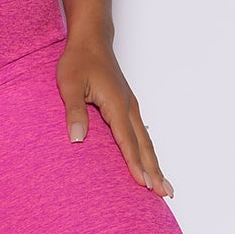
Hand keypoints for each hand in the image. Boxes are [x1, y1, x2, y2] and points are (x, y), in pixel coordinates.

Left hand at [57, 32, 172, 197]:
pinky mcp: (127, 105)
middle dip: (154, 171)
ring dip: (155, 164)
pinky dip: (148, 151)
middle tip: (165, 194)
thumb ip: (74, 112)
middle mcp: (129, 107)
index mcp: (116, 104)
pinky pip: (141, 133)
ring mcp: (130, 106)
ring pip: (146, 141)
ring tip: (165, 186)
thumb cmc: (79, 60)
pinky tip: (150, 162)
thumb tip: (76, 139)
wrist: (91, 40)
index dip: (135, 164)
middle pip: (144, 145)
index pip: (127, 141)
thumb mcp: (69, 84)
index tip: (144, 184)